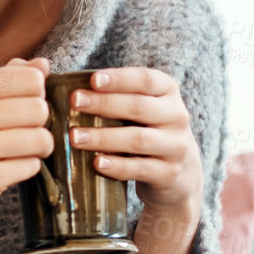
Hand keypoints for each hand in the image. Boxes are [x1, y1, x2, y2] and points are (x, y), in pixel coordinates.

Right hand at [0, 56, 53, 232]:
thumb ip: (9, 79)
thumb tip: (44, 64)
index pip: (32, 79)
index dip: (36, 95)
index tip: (22, 106)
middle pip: (40, 109)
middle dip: (40, 123)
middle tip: (23, 132)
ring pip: (41, 139)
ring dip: (38, 148)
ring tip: (19, 151)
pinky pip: (32, 166)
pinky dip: (26, 169)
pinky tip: (7, 168)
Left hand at [67, 67, 201, 220]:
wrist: (181, 174)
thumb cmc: (149, 131)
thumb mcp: (143, 110)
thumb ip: (118, 97)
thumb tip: (72, 90)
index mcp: (168, 92)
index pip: (145, 80)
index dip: (119, 79)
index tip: (92, 80)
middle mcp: (177, 116)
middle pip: (139, 107)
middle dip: (104, 103)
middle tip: (74, 102)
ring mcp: (176, 146)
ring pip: (138, 139)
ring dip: (104, 137)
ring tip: (75, 137)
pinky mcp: (170, 173)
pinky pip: (141, 168)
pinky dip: (117, 166)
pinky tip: (96, 162)